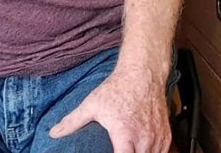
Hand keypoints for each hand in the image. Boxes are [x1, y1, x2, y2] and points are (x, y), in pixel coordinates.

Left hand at [49, 69, 171, 152]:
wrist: (142, 75)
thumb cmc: (117, 89)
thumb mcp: (91, 104)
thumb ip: (73, 121)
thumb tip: (54, 133)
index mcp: (125, 133)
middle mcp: (144, 138)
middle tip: (116, 150)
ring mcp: (158, 138)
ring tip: (127, 150)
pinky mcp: (166, 136)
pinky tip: (140, 150)